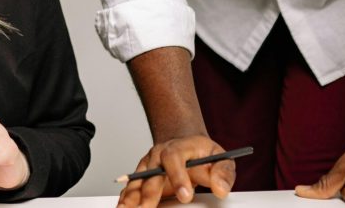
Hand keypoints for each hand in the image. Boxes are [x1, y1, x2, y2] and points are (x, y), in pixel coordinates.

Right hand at [118, 135, 233, 207]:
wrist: (184, 144)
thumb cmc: (201, 154)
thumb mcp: (220, 158)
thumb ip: (223, 173)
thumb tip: (221, 189)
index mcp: (177, 148)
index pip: (174, 159)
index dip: (177, 177)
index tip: (185, 196)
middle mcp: (157, 156)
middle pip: (150, 174)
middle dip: (149, 193)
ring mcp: (146, 166)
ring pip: (136, 181)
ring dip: (130, 197)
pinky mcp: (141, 177)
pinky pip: (130, 188)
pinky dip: (125, 199)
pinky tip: (122, 207)